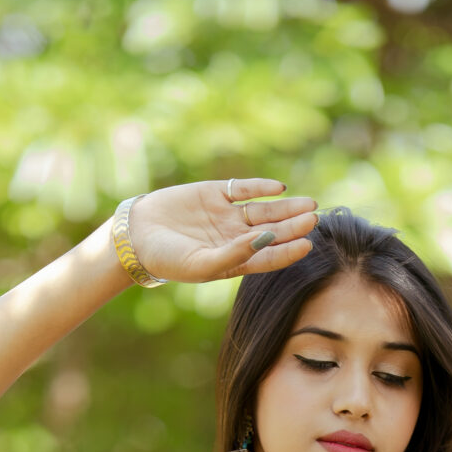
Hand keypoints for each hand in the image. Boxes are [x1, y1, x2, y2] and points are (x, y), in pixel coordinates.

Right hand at [120, 178, 317, 282]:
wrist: (137, 235)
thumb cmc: (168, 259)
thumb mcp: (202, 264)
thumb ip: (234, 255)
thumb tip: (264, 239)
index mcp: (234, 262)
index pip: (269, 258)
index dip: (289, 251)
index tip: (308, 245)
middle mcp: (235, 238)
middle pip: (273, 232)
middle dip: (294, 226)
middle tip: (314, 219)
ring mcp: (227, 215)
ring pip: (264, 210)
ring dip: (285, 207)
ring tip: (309, 205)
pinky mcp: (216, 193)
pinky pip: (244, 189)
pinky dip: (261, 187)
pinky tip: (279, 187)